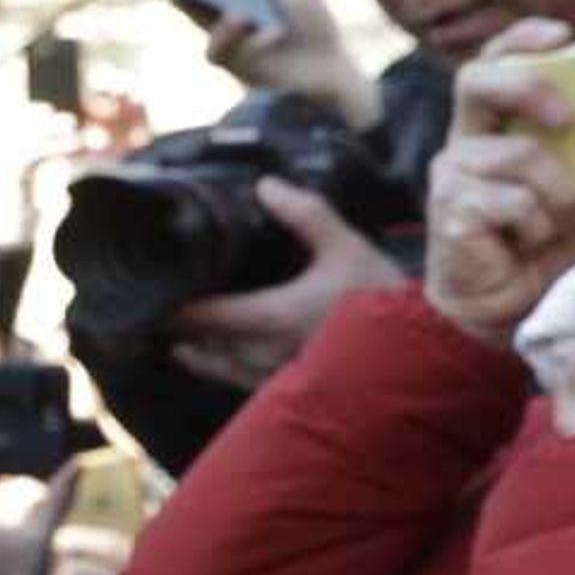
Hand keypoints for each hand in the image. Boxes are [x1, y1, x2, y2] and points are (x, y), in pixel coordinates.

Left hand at [166, 180, 409, 391]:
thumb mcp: (346, 246)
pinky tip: (223, 363)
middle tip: (155, 317)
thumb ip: (305, 214)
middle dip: (179, 333)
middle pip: (204, 346)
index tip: (150, 298)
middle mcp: (263, 354)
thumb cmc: (383, 297)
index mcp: (271, 317)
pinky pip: (245, 384)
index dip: (174, 309)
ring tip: (178, 343)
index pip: (205, 316)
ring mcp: (276, 377)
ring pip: (221, 370)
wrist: (424, 349)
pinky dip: (225, 371)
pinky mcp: (293, 388)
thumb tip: (266, 185)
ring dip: (199, 356)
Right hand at [204, 0, 375, 122]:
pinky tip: (246, 27)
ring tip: (237, 12)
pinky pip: (217, 50)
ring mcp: (228, 43)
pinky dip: (232, 37)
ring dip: (211, 5)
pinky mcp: (232, 65)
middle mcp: (229, 20)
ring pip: (201, 22)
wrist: (328, 69)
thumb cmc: (314, 29)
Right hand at [422, 20, 574, 346]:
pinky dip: (537, 224)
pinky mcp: (450, 216)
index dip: (523, 39)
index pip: (496, 60)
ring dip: (556, 189)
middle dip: (529, 88)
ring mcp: (452, 179)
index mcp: (497, 123)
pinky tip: (533, 240)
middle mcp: (466, 143)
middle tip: (570, 118)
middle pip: (476, 82)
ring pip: (514, 156)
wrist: (526, 300)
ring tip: (562, 217)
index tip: (565, 35)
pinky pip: (509, 202)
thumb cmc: (556, 235)